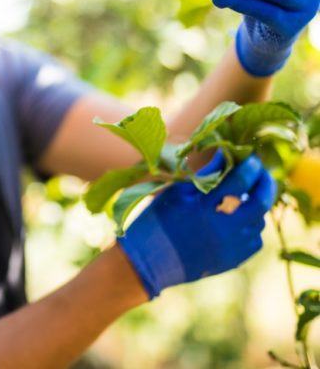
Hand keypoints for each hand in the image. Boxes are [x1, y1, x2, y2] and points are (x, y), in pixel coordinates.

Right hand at [117, 152, 275, 298]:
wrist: (149, 260)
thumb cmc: (157, 219)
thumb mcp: (177, 192)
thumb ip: (205, 176)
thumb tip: (227, 155)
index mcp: (204, 208)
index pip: (239, 181)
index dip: (249, 166)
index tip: (251, 157)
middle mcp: (222, 229)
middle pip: (259, 203)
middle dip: (266, 184)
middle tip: (262, 173)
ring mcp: (230, 248)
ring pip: (259, 222)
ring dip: (256, 205)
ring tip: (245, 195)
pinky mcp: (232, 261)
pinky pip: (254, 240)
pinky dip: (251, 226)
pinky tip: (239, 219)